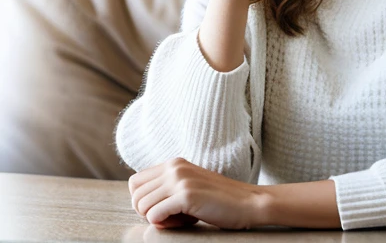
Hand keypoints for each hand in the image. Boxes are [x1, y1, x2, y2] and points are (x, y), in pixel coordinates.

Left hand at [129, 158, 262, 229]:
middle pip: (136, 194)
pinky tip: (185, 221)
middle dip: (148, 212)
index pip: (135, 182)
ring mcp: (180, 180)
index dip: (144, 200)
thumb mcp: (190, 184)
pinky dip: (164, 224)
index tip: (163, 209)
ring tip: (180, 218)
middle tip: (171, 217)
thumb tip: (142, 201)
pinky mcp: (186, 195)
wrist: (249, 203)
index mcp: (174, 163)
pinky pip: (154, 215)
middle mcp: (174, 167)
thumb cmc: (220, 200)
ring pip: (142, 205)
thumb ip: (169, 186)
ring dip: (157, 219)